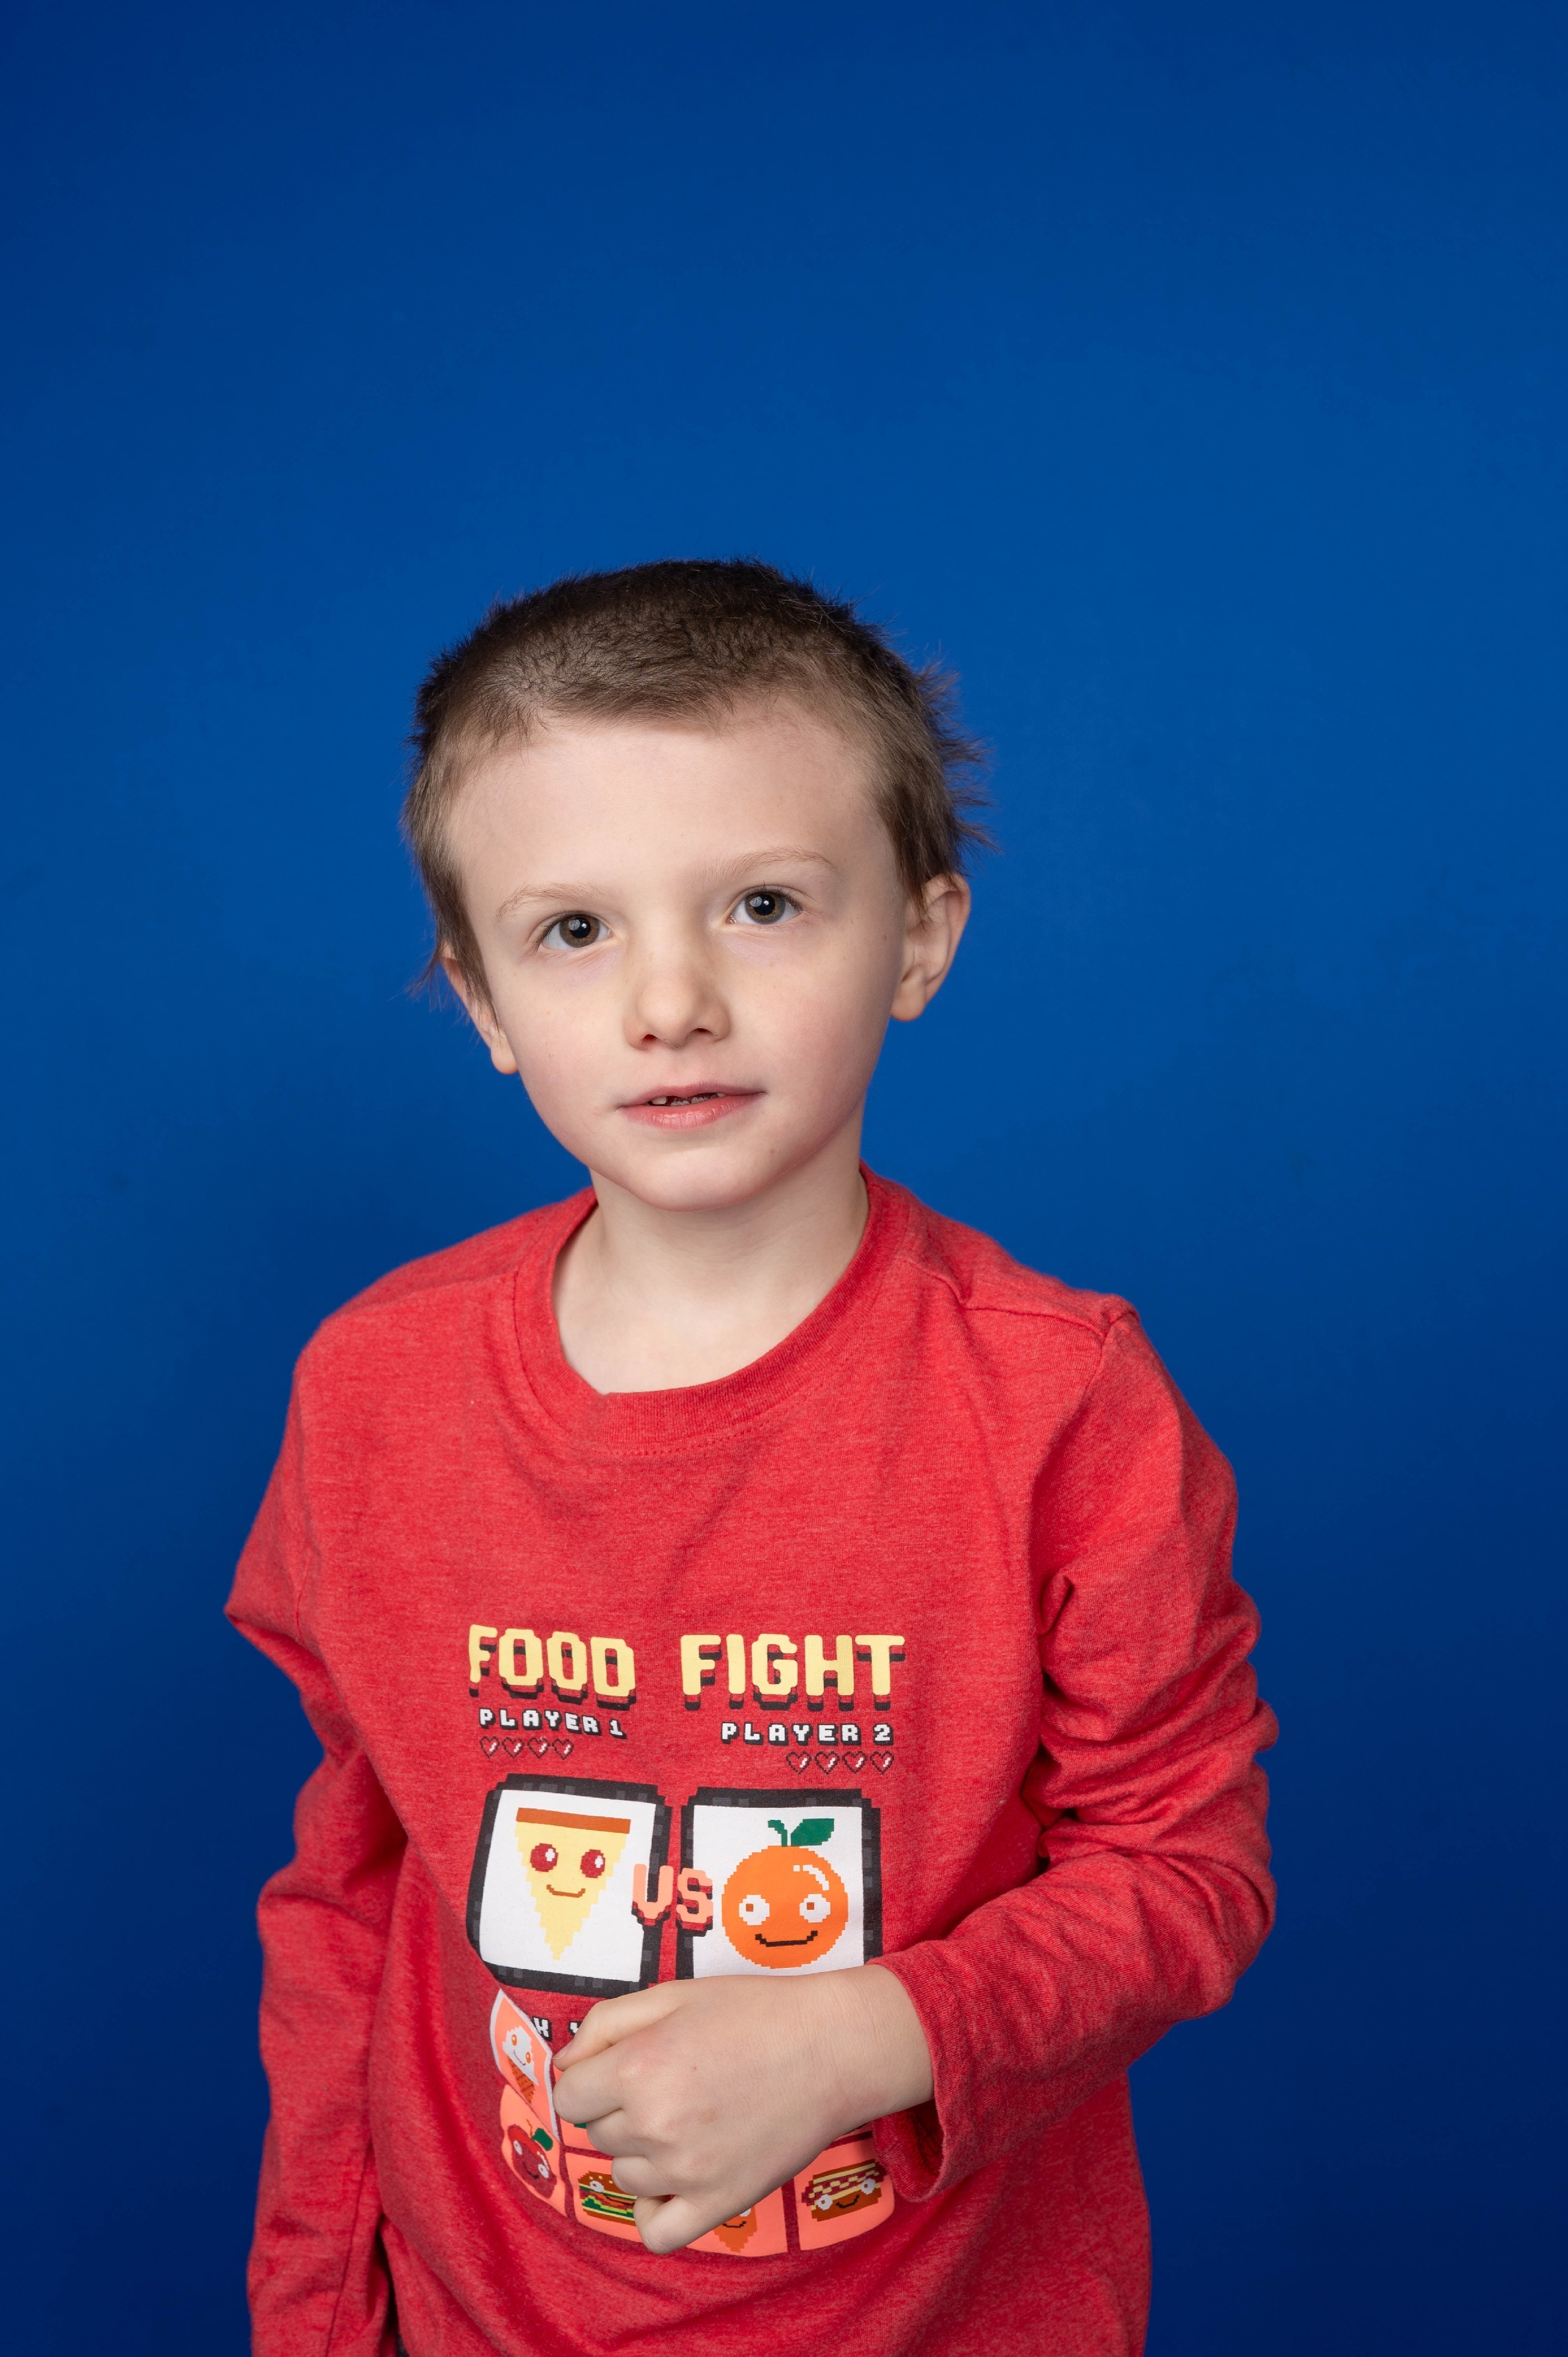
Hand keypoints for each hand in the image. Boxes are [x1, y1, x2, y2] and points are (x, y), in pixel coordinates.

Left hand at [551, 1964, 932, 2253]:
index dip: (591, 2077)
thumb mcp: (672, 1995)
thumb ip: (605, 2024)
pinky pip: (657, 2232)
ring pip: (625, 2175)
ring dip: (643, 2150)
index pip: (570, 2095)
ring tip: (687, 2117)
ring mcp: (685, 2172)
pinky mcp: (718, 2203)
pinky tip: (672, 2182)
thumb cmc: (753, 2014)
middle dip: (621, 2107)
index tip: (620, 2068)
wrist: (830, 2048)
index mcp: (636, 2068)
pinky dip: (655, 2212)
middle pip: (600, 2132)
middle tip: (670, 2082)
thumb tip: (566, 2063)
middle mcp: (654, 2124)